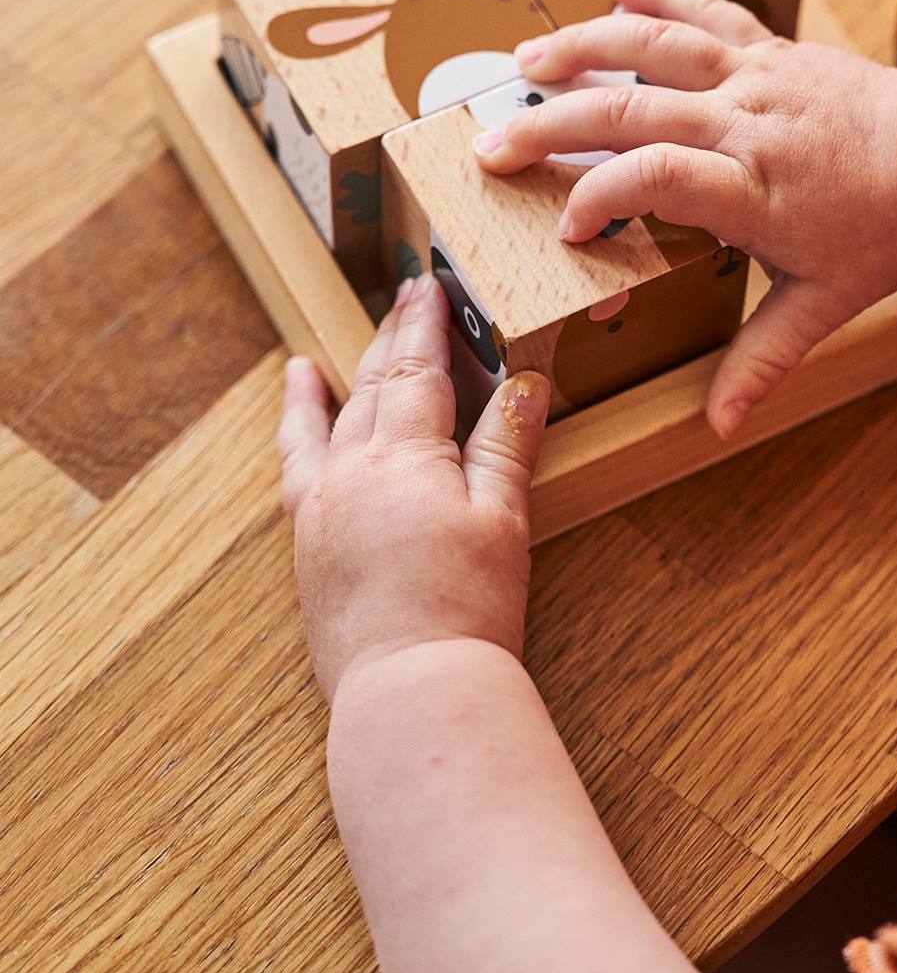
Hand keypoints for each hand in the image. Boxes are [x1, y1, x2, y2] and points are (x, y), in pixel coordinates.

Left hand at [277, 274, 550, 704]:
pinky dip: (296, 430)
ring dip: (337, 380)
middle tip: (405, 296)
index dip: (426, 324)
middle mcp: (352, 471)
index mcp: (406, 457)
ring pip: (330, 423)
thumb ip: (507, 444)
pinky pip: (295, 467)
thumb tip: (524, 383)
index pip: (417, 369)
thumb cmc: (467, 607)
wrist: (411, 687)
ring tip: (321, 357)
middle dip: (391, 337)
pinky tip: (298, 412)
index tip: (431, 285)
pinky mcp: (307, 544)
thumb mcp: (502, 518)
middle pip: (373, 384)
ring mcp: (321, 507)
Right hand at [473, 0, 896, 435]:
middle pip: (633, 109)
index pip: (657, 179)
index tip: (564, 226)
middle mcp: (748, 122)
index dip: (600, 196)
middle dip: (553, 125)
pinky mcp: (772, 47)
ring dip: (583, 46)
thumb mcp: (827, 302)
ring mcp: (758, 75)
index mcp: (757, 189)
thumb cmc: (888, 232)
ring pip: (657, 46)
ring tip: (523, 60)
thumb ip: (764, 358)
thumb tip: (718, 425)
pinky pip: (709, 8)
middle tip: (490, 145)